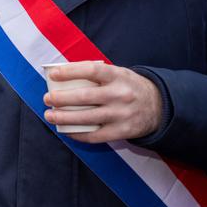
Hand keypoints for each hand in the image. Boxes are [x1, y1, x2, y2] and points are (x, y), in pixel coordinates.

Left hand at [43, 61, 161, 142]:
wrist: (159, 106)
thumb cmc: (127, 86)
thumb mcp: (117, 73)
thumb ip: (95, 74)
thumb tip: (61, 75)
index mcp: (118, 76)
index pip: (91, 70)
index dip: (70, 72)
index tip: (53, 74)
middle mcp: (120, 95)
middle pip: (84, 97)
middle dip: (61, 99)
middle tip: (47, 99)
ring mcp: (122, 114)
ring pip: (87, 118)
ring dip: (64, 118)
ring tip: (50, 116)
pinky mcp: (123, 131)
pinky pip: (95, 136)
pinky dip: (78, 134)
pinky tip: (66, 131)